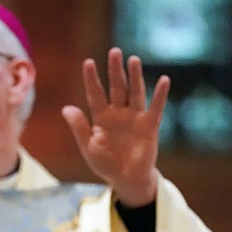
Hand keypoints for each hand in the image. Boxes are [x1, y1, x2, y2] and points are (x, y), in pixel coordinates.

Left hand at [61, 48, 170, 206]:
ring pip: (134, 93)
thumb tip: (66, 108)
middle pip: (116, 87)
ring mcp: (135, 118)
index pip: (95, 94)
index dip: (92, 79)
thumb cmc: (106, 164)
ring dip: (135, 76)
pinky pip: (155, 108)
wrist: (126, 179)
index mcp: (101, 117)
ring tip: (133, 60)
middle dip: (115, 70)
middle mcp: (118, 113)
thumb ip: (79, 128)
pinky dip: (160, 95)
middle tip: (114, 51)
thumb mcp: (89, 147)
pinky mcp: (149, 126)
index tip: (88, 62)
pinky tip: (164, 79)